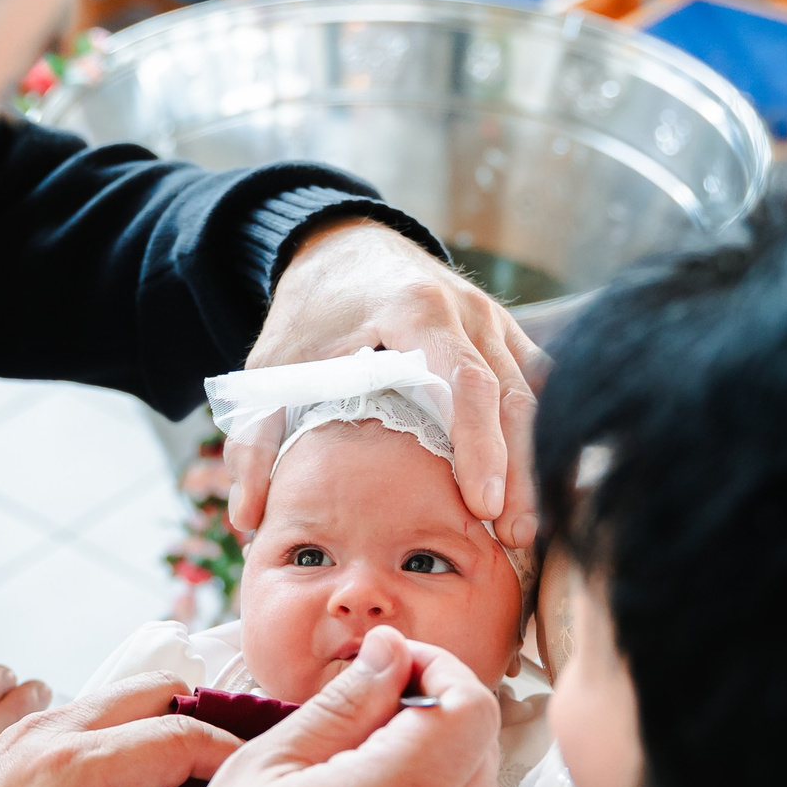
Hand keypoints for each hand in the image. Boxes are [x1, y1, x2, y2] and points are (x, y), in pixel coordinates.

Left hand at [0, 674, 243, 786]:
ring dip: (164, 730)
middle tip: (227, 777)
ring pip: (127, 698)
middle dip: (206, 726)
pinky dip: (127, 739)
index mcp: (77, 771)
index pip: (185, 735)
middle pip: (162, 690)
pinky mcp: (21, 738)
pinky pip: (93, 717)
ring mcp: (33, 728)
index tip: (257, 780)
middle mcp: (54, 732)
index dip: (235, 756)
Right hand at [134, 625, 500, 786]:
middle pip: (482, 738)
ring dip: (435, 754)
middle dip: (434, 704)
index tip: (387, 664)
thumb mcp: (266, 769)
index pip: (472, 700)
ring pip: (476, 784)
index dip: (436, 666)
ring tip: (358, 761)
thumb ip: (340, 704)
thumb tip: (386, 653)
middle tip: (365, 705)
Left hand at [236, 219, 546, 547]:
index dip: (478, 445)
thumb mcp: (272, 368)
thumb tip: (245, 519)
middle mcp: (469, 311)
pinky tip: (539, 492)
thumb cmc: (311, 313)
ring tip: (530, 530)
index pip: (462, 381)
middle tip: (518, 538)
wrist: (344, 248)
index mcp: (414, 309)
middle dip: (521, 470)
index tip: (483, 506)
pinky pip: (539, 390)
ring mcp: (496, 321)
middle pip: (513, 395)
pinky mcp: (507, 336)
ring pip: (536, 396)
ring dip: (538, 462)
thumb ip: (256, 440)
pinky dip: (541, 440)